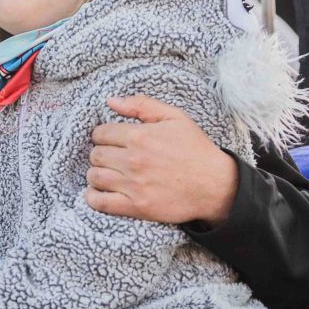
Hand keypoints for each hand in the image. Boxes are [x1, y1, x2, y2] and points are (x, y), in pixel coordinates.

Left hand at [86, 95, 238, 226]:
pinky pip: (100, 202)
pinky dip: (93, 197)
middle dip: (100, 153)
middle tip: (112, 157)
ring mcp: (133, 185)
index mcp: (140, 136)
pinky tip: (99, 192)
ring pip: (94, 176)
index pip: (100, 133)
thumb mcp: (175, 117)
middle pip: (95, 155)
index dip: (103, 135)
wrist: (216, 185)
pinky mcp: (136, 206)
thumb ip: (141, 105)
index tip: (112, 140)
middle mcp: (133, 161)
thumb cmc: (195, 149)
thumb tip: (110, 101)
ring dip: (97, 174)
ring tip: (109, 173)